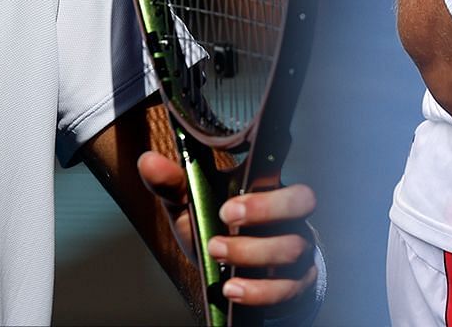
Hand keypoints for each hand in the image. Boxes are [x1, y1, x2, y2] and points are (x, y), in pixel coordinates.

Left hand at [137, 150, 319, 308]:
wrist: (230, 276)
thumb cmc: (215, 231)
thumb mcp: (191, 207)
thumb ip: (171, 185)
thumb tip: (148, 162)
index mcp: (267, 190)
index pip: (280, 167)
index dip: (266, 184)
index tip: (227, 203)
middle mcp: (290, 216)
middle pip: (302, 202)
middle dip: (265, 209)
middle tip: (225, 217)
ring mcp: (298, 250)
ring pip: (293, 248)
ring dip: (251, 252)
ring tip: (216, 251)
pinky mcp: (296, 283)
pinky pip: (289, 288)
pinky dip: (259, 290)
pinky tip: (233, 288)